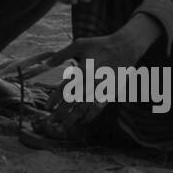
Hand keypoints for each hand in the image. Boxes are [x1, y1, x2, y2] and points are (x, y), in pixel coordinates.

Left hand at [38, 15, 162, 136]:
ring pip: (85, 108)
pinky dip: (90, 116)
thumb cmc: (99, 44)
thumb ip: (61, 54)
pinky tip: (82, 121)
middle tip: (50, 123)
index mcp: (82, 70)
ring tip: (62, 128)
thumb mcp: (79, 44)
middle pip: (73, 102)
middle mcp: (91, 81)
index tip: (46, 107)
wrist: (125, 47)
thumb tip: (46, 63)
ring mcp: (101, 88)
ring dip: (73, 119)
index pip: (65, 88)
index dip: (55, 99)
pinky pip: (99, 108)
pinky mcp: (110, 92)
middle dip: (60, 114)